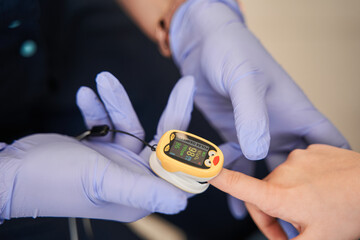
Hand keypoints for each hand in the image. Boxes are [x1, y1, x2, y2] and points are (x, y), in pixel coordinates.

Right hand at [0, 72, 194, 221]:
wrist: (13, 172)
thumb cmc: (54, 181)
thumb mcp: (104, 181)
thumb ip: (146, 189)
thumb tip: (185, 202)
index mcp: (141, 192)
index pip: (180, 171)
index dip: (199, 154)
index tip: (224, 141)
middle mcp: (134, 178)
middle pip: (163, 141)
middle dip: (172, 111)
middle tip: (185, 85)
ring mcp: (117, 162)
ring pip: (132, 125)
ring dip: (117, 102)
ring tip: (102, 81)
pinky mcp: (101, 149)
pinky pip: (108, 123)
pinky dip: (99, 108)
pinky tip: (86, 95)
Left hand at [169, 0, 348, 220]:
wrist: (203, 46)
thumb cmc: (232, 51)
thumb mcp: (245, 78)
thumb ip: (252, 113)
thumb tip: (259, 149)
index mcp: (294, 110)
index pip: (327, 141)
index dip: (337, 165)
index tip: (338, 191)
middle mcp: (279, 125)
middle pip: (298, 165)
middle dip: (297, 188)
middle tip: (294, 214)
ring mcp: (256, 131)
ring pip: (267, 168)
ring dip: (264, 190)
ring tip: (262, 216)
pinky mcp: (234, 134)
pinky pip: (238, 163)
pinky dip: (235, 181)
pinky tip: (235, 201)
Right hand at [210, 145, 359, 239]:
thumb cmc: (351, 210)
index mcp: (281, 194)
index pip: (240, 186)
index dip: (219, 179)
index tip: (204, 171)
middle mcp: (285, 172)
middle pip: (263, 196)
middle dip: (273, 216)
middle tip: (294, 233)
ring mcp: (298, 158)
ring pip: (281, 182)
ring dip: (289, 198)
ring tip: (313, 210)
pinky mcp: (311, 150)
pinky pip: (297, 168)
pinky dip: (303, 182)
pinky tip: (320, 191)